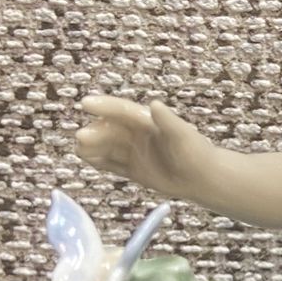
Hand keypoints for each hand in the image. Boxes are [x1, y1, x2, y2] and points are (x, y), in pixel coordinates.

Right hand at [76, 96, 205, 198]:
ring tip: (79, 150)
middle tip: (81, 137)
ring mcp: (134, 151)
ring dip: (93, 147)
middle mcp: (137, 134)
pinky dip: (99, 162)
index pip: (122, 110)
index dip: (105, 106)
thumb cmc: (195, 152)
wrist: (203, 178)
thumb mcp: (182, 135)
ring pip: (109, 147)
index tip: (86, 103)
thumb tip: (155, 105)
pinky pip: (112, 164)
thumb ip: (168, 121)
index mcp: (147, 121)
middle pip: (112, 131)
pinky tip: (86, 160)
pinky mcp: (134, 169)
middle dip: (96, 132)